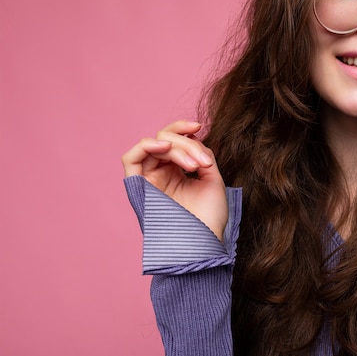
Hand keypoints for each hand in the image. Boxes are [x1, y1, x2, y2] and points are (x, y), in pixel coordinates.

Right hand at [121, 120, 228, 240]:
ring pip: (154, 145)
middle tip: (203, 163)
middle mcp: (161, 174)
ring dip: (177, 148)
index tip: (199, 128)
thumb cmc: (210, 217)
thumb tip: (193, 137)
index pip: (175, 141)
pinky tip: (165, 147)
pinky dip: (146, 146)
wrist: (204, 242)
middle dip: (186, 144)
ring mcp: (149, 180)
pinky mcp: (138, 188)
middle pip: (165, 140)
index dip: (184, 130)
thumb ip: (201, 154)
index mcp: (177, 173)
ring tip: (194, 165)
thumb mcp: (211, 179)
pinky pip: (130, 158)